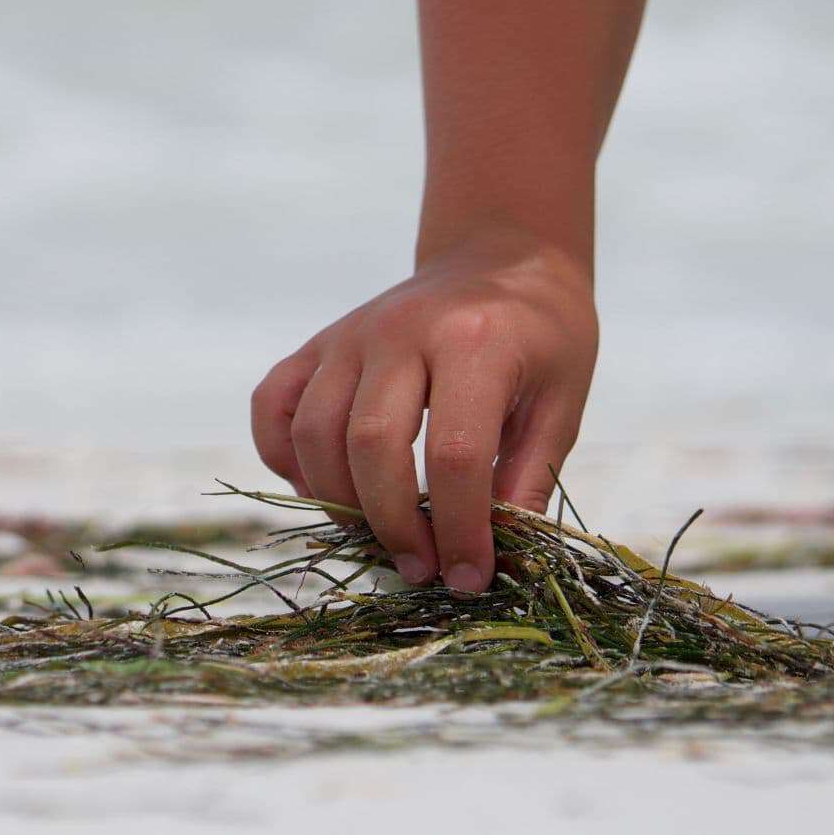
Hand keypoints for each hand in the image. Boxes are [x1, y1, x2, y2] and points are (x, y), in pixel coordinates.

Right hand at [250, 234, 597, 591]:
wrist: (500, 257)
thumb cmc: (541, 336)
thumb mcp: (561, 402)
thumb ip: (528, 479)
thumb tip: (499, 560)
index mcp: (475, 342)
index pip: (455, 454)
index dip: (460, 529)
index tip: (471, 576)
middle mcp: (401, 331)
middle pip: (372, 445)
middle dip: (393, 525)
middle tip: (422, 569)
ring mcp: (350, 334)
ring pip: (313, 433)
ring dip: (339, 503)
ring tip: (379, 538)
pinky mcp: (318, 343)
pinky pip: (272, 406)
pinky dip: (282, 457)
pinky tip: (323, 488)